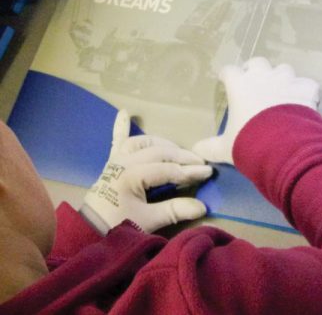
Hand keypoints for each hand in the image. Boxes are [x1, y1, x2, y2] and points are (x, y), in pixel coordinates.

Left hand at [80, 110, 212, 233]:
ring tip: (178, 150)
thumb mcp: (148, 221)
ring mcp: (116, 160)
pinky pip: (117, 140)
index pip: (168, 169)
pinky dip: (121, 126)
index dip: (190, 171)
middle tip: (200, 163)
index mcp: (131, 176)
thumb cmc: (118, 226)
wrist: (89, 232)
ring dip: (162, 144)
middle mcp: (123, 162)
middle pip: (159, 152)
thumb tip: (201, 206)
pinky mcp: (111, 162)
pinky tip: (124, 112)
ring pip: (142, 142)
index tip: (208, 172)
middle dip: (182, 157)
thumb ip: (174, 210)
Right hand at [192, 57, 318, 164]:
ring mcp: (286, 81)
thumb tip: (196, 150)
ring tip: (283, 92)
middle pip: (258, 62)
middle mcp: (263, 77)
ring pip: (285, 69)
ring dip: (283, 78)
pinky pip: (308, 85)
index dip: (228, 75)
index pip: (229, 71)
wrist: (282, 145)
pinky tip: (306, 101)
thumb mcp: (225, 147)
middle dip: (257, 70)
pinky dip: (306, 91)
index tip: (227, 81)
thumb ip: (210, 147)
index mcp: (239, 85)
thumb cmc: (247, 141)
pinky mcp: (306, 89)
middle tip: (256, 82)